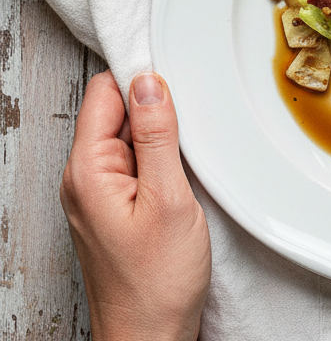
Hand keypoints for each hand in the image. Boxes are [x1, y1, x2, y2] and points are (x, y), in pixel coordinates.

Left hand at [60, 69, 210, 340]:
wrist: (150, 339)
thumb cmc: (155, 284)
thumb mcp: (168, 198)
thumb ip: (156, 134)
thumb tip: (148, 82)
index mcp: (87, 170)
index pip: (104, 92)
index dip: (140, 79)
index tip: (174, 77)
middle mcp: (83, 178)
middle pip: (115, 111)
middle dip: (153, 110)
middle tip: (187, 130)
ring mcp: (96, 194)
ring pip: (126, 136)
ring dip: (158, 138)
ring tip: (184, 162)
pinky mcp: (112, 208)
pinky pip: (132, 163)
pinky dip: (157, 161)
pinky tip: (177, 179)